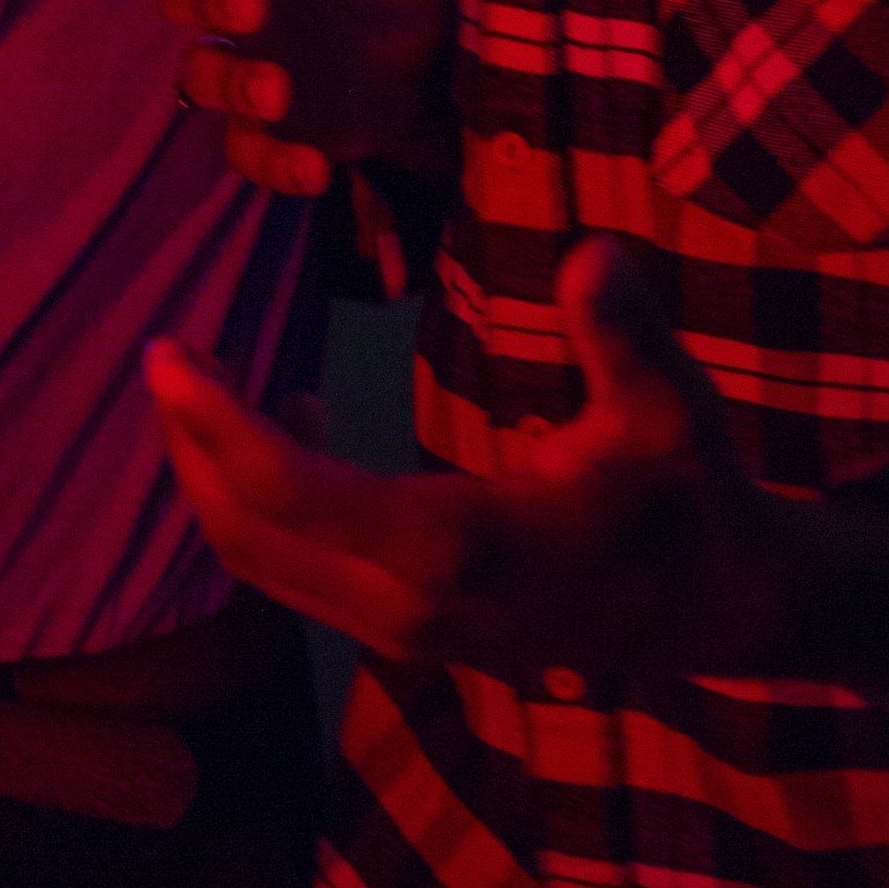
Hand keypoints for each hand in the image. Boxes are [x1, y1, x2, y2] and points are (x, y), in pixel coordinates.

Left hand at [146, 234, 888, 686]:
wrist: (722, 611)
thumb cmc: (692, 496)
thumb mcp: (674, 407)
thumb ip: (625, 333)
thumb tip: (597, 253)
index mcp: (459, 548)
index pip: (293, 494)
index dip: (217, 425)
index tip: (166, 354)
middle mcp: (412, 607)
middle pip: (249, 539)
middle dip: (192, 447)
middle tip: (170, 356)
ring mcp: (408, 634)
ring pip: (264, 568)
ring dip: (218, 479)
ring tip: (208, 383)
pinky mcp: (412, 635)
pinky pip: (298, 578)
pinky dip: (263, 507)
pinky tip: (298, 420)